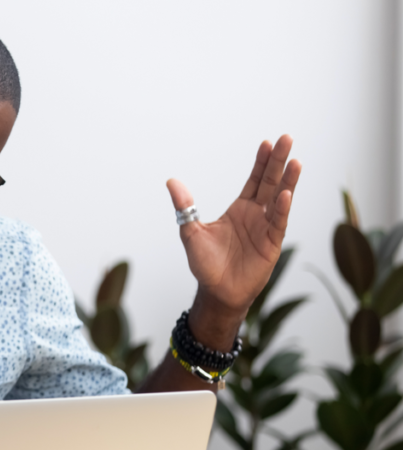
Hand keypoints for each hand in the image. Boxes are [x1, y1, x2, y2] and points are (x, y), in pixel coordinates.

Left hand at [167, 135, 301, 340]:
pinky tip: (286, 193)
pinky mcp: (271, 244)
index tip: (267, 143)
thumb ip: (185, 207)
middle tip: (287, 138)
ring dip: (288, 180)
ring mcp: (266, 228)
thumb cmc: (206, 265)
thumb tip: (171, 182)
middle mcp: (256, 215)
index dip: (261, 162)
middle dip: (278, 161)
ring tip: (296, 160)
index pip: (254, 180)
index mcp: (239, 209)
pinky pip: (278, 222)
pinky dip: (282, 208)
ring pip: (279, 199)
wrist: (217, 292)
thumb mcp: (190, 232)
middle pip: (270, 183)